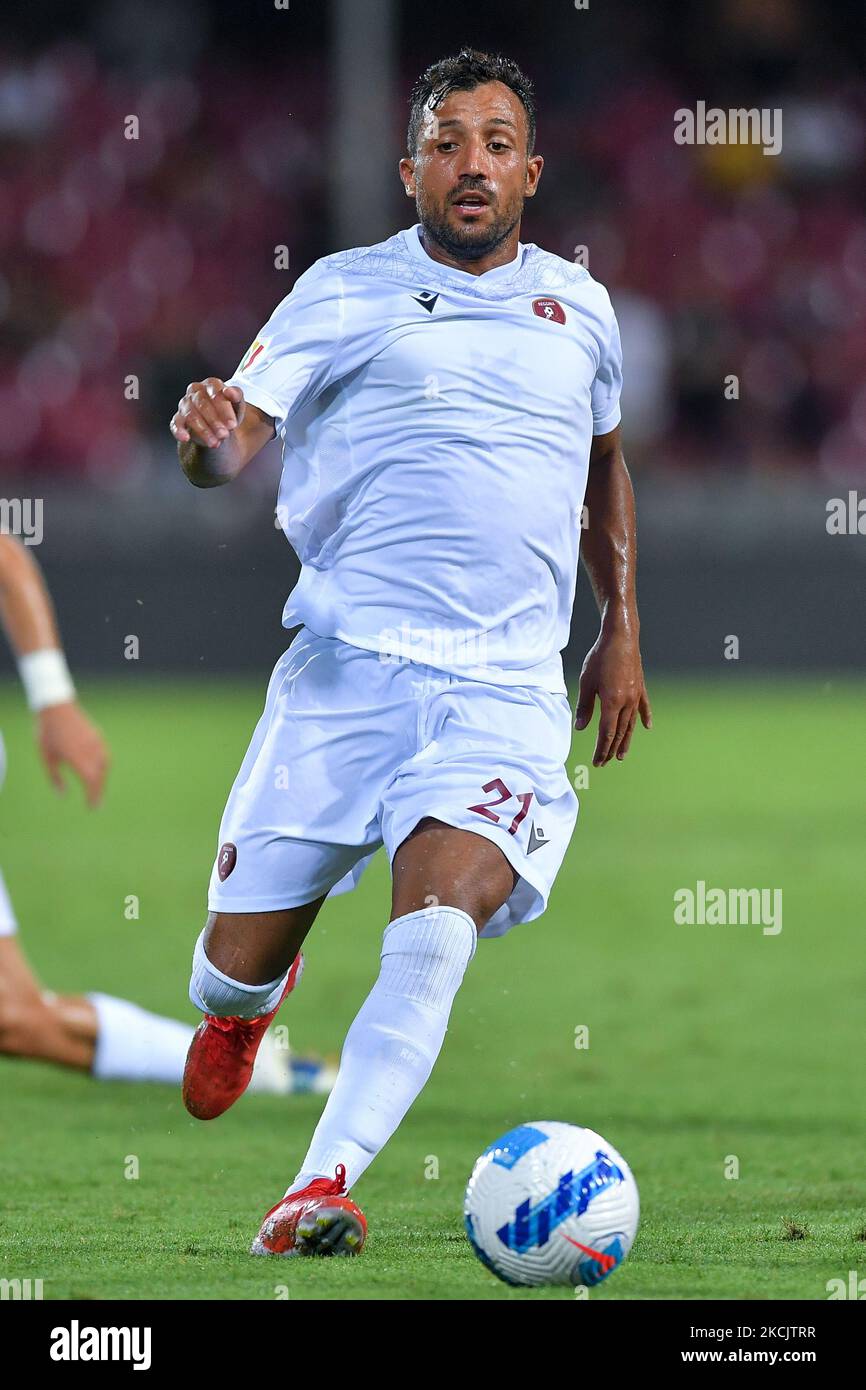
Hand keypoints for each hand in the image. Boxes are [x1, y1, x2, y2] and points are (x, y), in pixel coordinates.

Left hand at [37, 702, 109, 806]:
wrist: (55, 706)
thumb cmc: (47, 733)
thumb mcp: (46, 757)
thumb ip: (55, 778)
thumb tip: (63, 794)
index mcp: (76, 758)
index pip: (90, 781)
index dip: (93, 796)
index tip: (92, 806)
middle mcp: (89, 751)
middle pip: (100, 776)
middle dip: (99, 791)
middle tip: (97, 803)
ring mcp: (95, 742)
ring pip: (105, 765)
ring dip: (102, 778)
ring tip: (97, 787)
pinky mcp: (97, 735)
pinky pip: (104, 754)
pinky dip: (103, 766)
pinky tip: (98, 769)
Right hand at [170, 379, 245, 447]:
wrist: (220, 426)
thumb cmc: (229, 412)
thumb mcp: (237, 405)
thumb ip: (237, 396)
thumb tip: (230, 391)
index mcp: (211, 384)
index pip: (215, 393)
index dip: (224, 410)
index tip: (232, 425)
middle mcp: (195, 391)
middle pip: (202, 404)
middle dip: (214, 421)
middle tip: (224, 435)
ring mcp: (185, 404)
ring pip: (191, 415)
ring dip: (203, 430)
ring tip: (215, 443)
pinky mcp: (178, 418)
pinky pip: (175, 423)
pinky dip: (179, 430)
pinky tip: (185, 438)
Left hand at [575, 625, 651, 765]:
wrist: (621, 637)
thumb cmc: (600, 657)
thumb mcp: (586, 682)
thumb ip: (584, 706)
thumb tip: (580, 727)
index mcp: (612, 702)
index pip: (606, 733)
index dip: (601, 749)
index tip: (597, 761)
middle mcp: (627, 702)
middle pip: (619, 732)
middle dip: (611, 749)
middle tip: (605, 762)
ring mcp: (636, 695)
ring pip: (630, 724)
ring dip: (626, 740)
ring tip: (622, 755)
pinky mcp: (640, 687)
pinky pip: (643, 707)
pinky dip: (644, 718)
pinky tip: (646, 727)